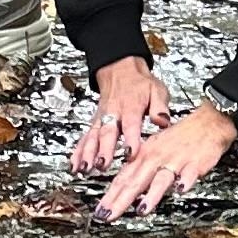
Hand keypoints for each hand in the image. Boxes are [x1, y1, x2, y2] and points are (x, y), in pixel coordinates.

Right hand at [70, 56, 169, 173]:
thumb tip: (163, 121)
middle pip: (107, 133)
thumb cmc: (140, 83)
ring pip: (93, 136)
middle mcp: (113, 114)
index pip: (131, 124)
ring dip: (87, 153)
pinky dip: (78, 151)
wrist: (120, 69)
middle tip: (102, 164)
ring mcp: (102, 119)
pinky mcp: (95, 123)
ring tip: (84, 168)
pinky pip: (85, 137)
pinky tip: (74, 164)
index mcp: (131, 107)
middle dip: (104, 150)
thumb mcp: (156, 89)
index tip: (130, 154)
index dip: (130, 140)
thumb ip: (160, 107)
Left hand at [97, 99, 237, 219]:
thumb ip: (139, 172)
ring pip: (161, 179)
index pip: (122, 179)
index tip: (99, 212)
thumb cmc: (178, 139)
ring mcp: (175, 161)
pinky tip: (181, 190)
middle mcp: (156, 158)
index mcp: (144, 156)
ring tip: (142, 210)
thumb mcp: (153, 151)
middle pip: (136, 181)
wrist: (207, 122)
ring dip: (152, 195)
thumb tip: (121, 191)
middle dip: (120, 200)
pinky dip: (185, 181)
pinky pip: (189, 173)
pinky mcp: (195, 163)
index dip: (110, 196)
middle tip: (108, 215)